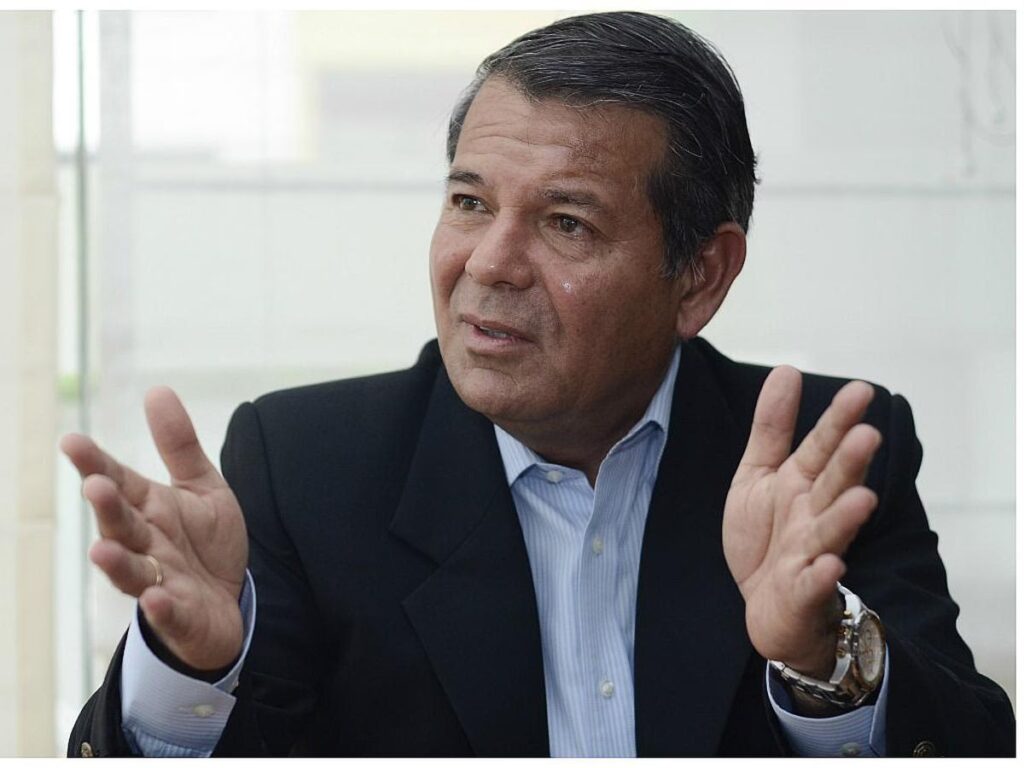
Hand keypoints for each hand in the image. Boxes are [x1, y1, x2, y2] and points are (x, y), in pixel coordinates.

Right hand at [61, 387, 247, 670]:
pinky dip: (160, 607)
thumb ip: (179, 445)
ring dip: (116, 562)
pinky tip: (155, 598)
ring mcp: (158, 581)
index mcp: (148, 509)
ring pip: (132, 571)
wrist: (228, 603)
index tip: (72, 441)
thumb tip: (157, 390)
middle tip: (95, 486)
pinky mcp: (179, 615)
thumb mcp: (201, 487)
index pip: (117, 482)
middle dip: (107, 508)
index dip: (95, 464)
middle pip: (120, 524)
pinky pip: (167, 612)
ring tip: (101, 550)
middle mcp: (145, 543)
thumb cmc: (205, 543)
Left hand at [723, 367, 881, 678]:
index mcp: (801, 483)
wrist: (763, 605)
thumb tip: (787, 370)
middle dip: (849, 463)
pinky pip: (810, 584)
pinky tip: (829, 566)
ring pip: (830, 532)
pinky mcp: (800, 591)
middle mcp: (812, 514)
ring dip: (845, 516)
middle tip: (867, 435)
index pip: (822, 446)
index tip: (861, 390)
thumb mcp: (758, 474)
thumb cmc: (766, 536)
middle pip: (833, 485)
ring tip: (862, 498)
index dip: (838, 420)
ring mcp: (810, 554)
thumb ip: (772, 427)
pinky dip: (820, 577)